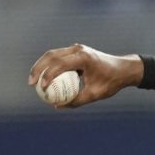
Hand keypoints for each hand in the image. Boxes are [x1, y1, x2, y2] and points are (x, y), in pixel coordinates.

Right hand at [28, 44, 142, 107]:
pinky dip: (49, 67)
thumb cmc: (111, 82)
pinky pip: (58, 58)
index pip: (60, 64)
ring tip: (33, 82)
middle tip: (31, 84)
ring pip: (52, 55)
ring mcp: (76, 48)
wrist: (123, 69)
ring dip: (41, 67)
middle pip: (51, 56)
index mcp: (84, 57)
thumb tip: (57, 106)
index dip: (48, 75)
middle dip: (38, 69)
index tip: (42, 88)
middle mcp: (78, 49)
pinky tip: (43, 79)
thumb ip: (77, 101)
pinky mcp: (75, 52)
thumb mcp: (95, 94)